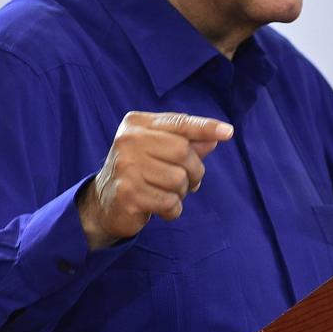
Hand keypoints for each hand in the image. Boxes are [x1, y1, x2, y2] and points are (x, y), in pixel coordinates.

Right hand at [77, 111, 233, 249]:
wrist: (104, 202)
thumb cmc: (140, 170)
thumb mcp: (161, 150)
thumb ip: (188, 142)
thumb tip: (217, 137)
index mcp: (137, 123)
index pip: (179, 123)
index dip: (206, 127)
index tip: (228, 132)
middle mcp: (128, 140)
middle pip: (183, 152)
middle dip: (195, 170)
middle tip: (190, 181)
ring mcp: (126, 167)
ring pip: (179, 179)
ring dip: (182, 192)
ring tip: (170, 193)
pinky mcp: (127, 194)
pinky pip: (169, 202)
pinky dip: (173, 209)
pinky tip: (162, 207)